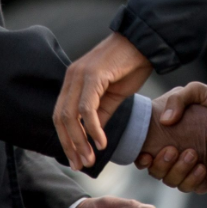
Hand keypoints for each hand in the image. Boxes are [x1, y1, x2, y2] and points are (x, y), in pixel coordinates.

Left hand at [55, 33, 152, 169]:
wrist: (145, 43)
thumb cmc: (131, 66)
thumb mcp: (113, 96)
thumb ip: (101, 115)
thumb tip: (92, 138)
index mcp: (73, 82)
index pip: (61, 116)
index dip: (66, 140)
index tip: (76, 160)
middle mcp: (72, 77)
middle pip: (61, 118)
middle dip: (69, 145)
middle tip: (80, 165)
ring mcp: (80, 75)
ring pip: (71, 116)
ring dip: (80, 141)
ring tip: (90, 158)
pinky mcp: (93, 75)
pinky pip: (88, 108)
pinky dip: (93, 128)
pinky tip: (101, 141)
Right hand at [134, 82, 206, 193]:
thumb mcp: (197, 92)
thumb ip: (177, 99)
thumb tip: (166, 120)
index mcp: (169, 135)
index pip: (146, 154)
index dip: (142, 159)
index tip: (145, 155)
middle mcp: (178, 152)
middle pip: (158, 172)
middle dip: (162, 165)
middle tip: (173, 150)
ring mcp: (193, 165)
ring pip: (174, 181)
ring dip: (179, 172)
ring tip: (193, 155)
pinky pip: (195, 188)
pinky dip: (195, 182)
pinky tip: (202, 169)